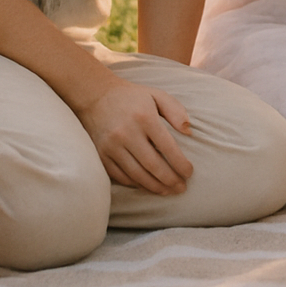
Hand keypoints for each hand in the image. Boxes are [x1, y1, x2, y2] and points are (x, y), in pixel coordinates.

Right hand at [73, 77, 194, 194]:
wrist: (96, 97)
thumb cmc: (133, 98)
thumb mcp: (157, 96)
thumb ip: (176, 111)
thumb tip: (189, 132)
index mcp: (144, 118)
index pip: (167, 147)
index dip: (180, 163)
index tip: (189, 173)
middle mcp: (126, 134)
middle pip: (152, 165)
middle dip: (170, 180)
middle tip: (182, 188)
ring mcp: (111, 146)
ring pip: (136, 174)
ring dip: (155, 186)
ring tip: (168, 191)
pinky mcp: (101, 155)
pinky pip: (120, 176)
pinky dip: (136, 184)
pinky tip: (148, 186)